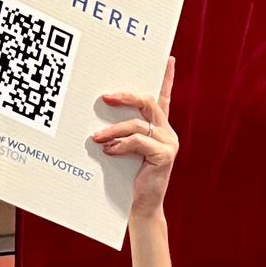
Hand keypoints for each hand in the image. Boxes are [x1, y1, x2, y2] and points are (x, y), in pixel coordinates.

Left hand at [91, 56, 177, 220]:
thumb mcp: (124, 151)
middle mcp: (167, 132)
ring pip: (138, 124)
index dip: (166, 78)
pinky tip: (110, 152)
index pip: (163, 97)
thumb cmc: (129, 179)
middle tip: (104, 97)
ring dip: (114, 130)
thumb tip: (99, 119)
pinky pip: (138, 141)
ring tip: (96, 138)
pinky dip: (121, 145)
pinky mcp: (165, 156)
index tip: (168, 59)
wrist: (142, 207)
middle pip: (148, 102)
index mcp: (160, 128)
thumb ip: (122, 133)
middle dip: (125, 97)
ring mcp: (168, 143)